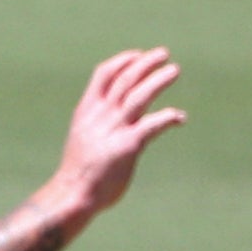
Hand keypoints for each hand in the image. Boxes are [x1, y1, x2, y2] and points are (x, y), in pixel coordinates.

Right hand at [0, 49, 185, 250]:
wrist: (72, 195)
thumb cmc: (78, 172)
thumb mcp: (82, 138)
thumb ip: (98, 125)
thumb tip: (115, 122)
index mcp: (86, 112)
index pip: (103, 75)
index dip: (122, 61)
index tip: (138, 55)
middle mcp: (99, 116)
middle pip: (125, 80)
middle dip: (145, 63)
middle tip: (163, 54)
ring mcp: (113, 130)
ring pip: (139, 96)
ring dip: (158, 81)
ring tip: (174, 71)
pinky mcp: (128, 146)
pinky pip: (153, 125)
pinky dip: (168, 117)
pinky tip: (179, 118)